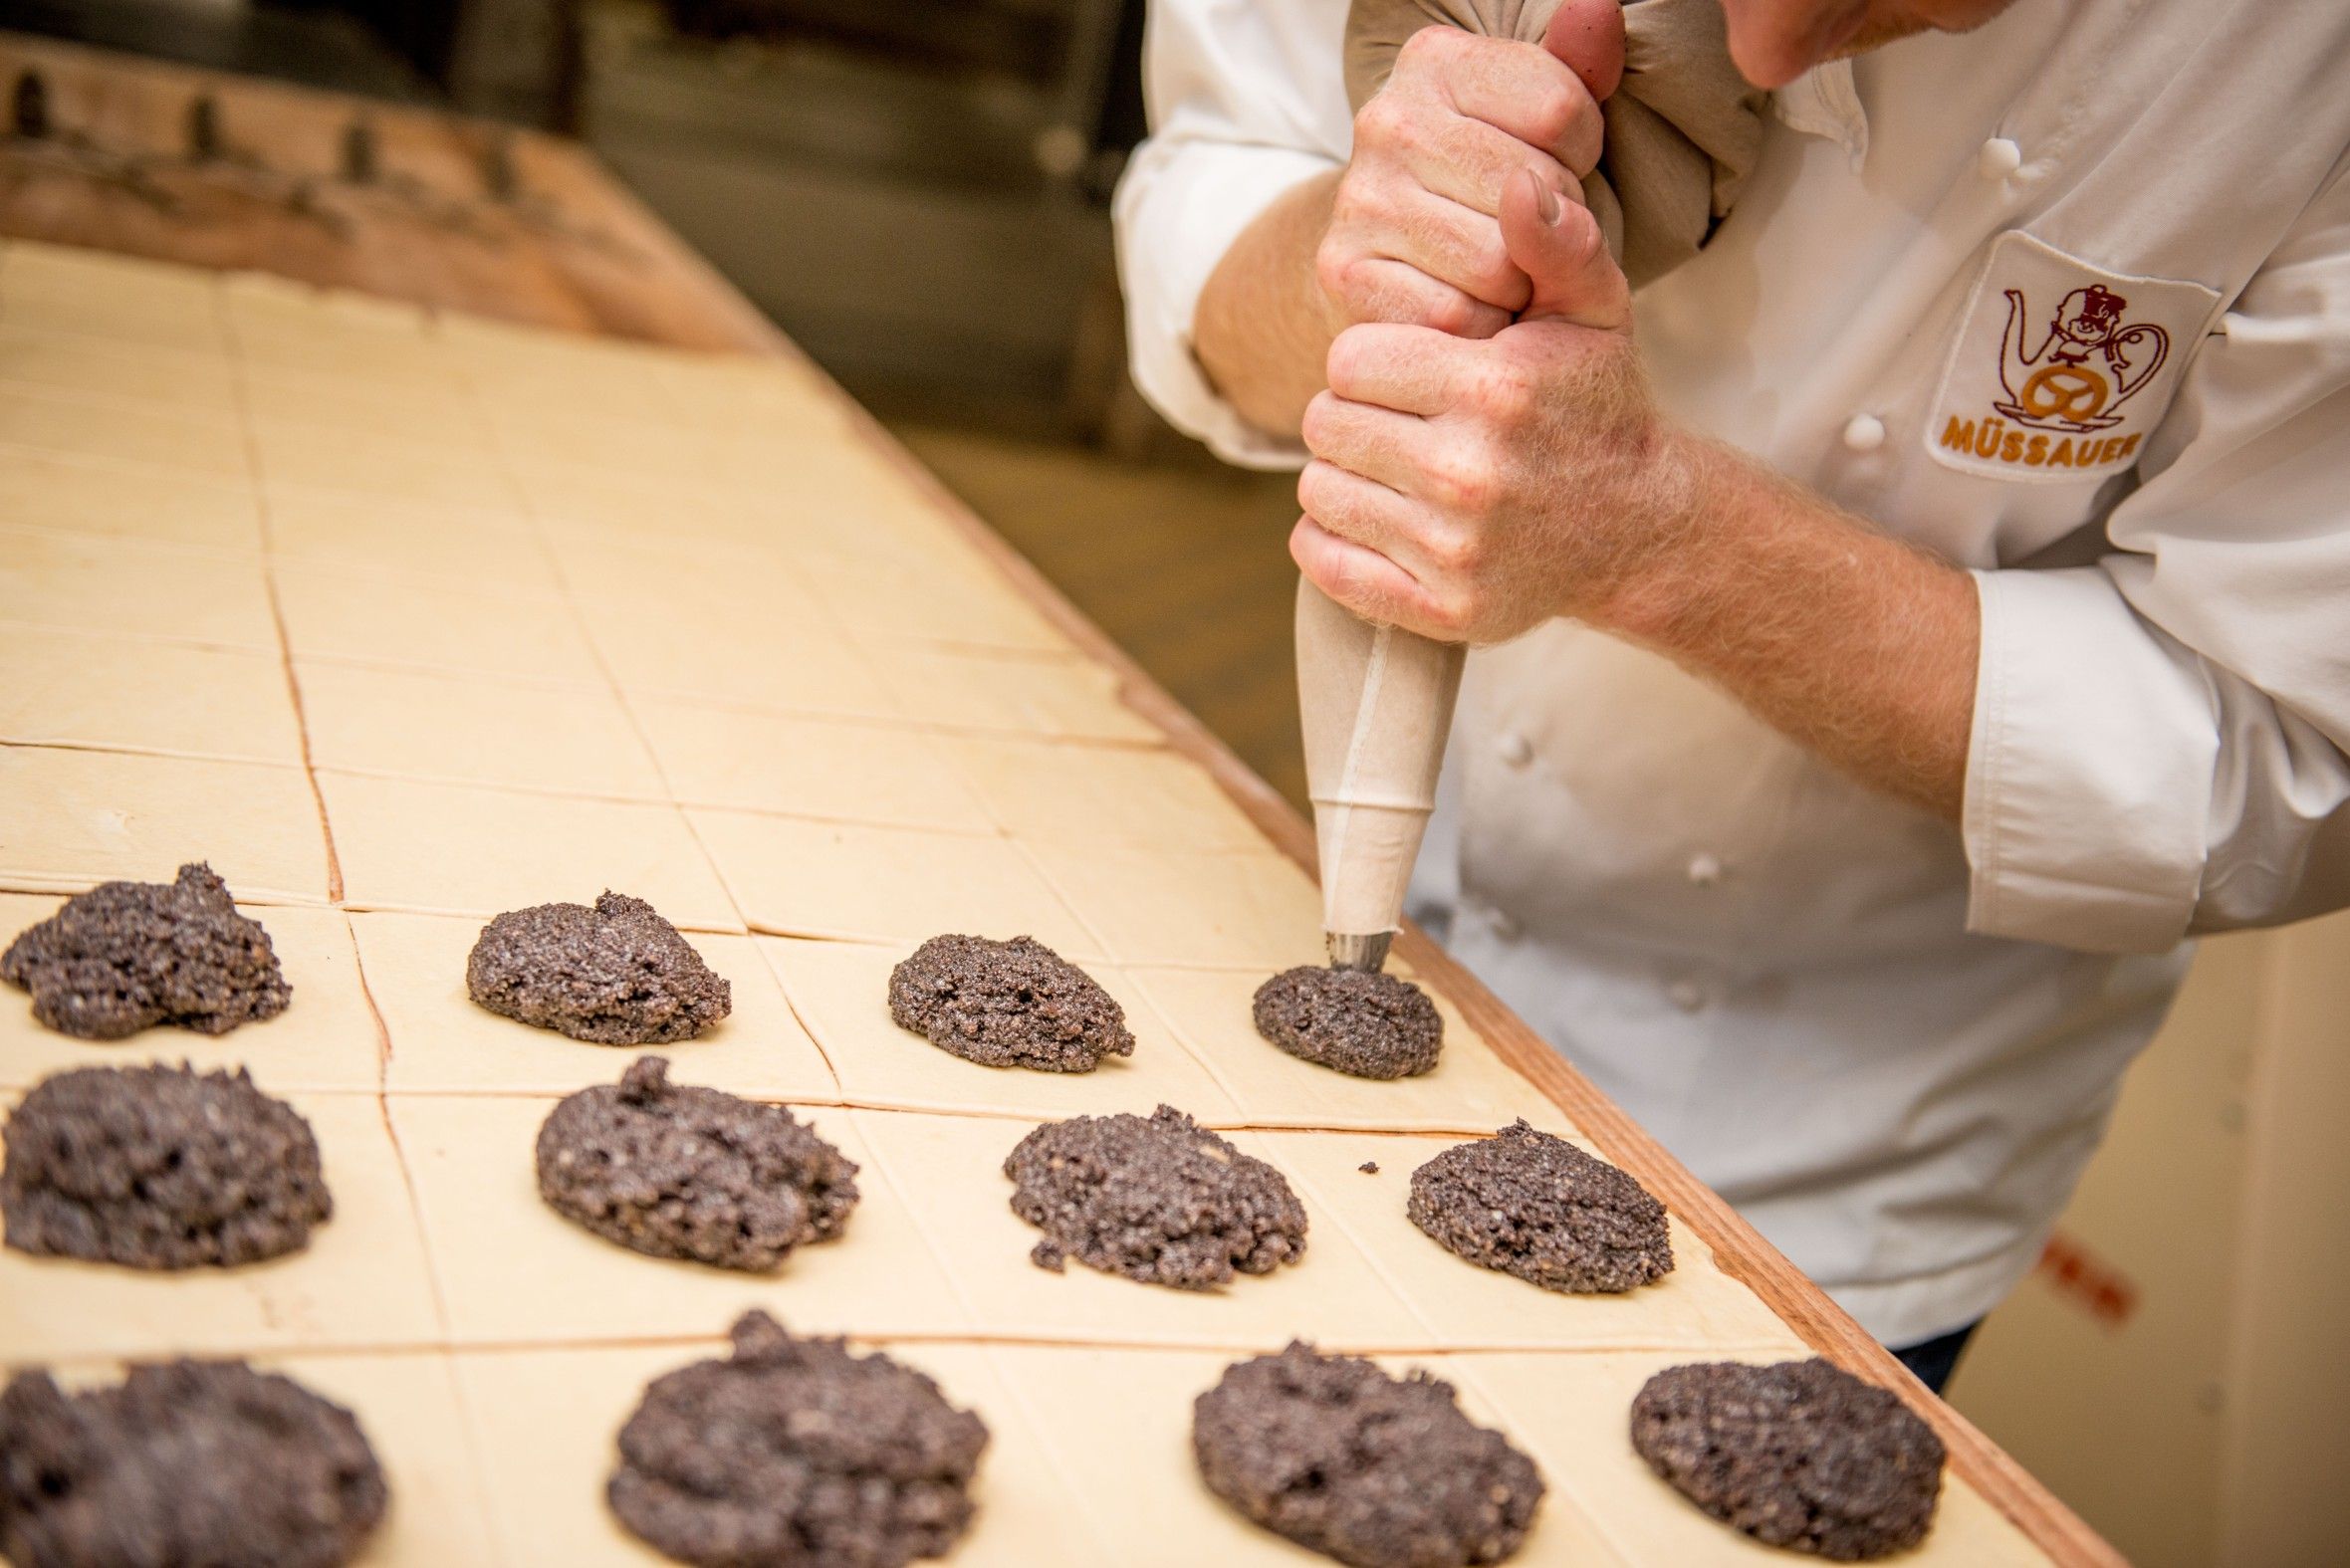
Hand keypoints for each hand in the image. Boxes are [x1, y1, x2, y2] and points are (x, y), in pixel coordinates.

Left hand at [1295, 169, 1697, 643]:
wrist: (1639, 529)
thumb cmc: (1597, 407)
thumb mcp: (1593, 312)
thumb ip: (1553, 242)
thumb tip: (1516, 186)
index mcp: (1494, 391)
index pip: (1350, 359)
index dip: (1374, 360)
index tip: (1413, 371)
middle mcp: (1470, 474)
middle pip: (1324, 423)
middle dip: (1354, 415)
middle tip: (1401, 422)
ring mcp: (1452, 551)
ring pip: (1317, 489)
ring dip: (1343, 475)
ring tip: (1395, 468)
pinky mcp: (1439, 610)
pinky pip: (1321, 560)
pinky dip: (1332, 539)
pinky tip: (1379, 518)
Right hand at [1317, 1, 1621, 339]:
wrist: (1383, 267)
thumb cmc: (1482, 193)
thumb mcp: (1536, 124)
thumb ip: (1575, 71)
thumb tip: (1597, 9)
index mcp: (1435, 61)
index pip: (1562, 110)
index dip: (1579, 160)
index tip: (1547, 172)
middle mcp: (1387, 120)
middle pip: (1532, 191)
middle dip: (1549, 229)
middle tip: (1521, 236)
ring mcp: (1360, 197)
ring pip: (1499, 261)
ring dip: (1518, 285)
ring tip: (1499, 274)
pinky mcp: (1344, 273)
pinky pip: (1457, 316)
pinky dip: (1477, 327)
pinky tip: (1467, 310)